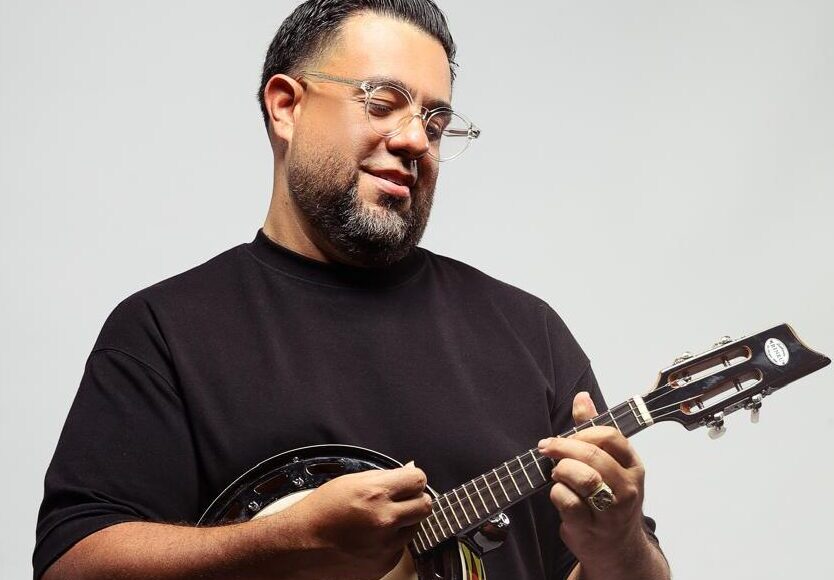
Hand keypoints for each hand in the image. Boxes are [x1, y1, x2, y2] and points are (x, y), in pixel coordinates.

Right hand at [280, 462, 431, 579]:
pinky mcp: (383, 565)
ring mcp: (385, 546)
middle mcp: (384, 520)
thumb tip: (405, 472)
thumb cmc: (317, 513)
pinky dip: (392, 542)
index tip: (409, 482)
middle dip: (415, 499)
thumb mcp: (348, 481)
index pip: (418, 480)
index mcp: (375, 493)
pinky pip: (400, 548)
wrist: (298, 547)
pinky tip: (372, 537)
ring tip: (379, 520)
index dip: (413, 479)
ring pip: (415, 528)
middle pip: (425, 505)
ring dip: (403, 522)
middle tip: (401, 500)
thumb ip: (381, 476)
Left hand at [538, 392, 649, 568]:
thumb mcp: (610, 465)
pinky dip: (556, 493)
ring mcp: (611, 511)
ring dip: (561, 471)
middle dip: (563, 447)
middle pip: (593, 456)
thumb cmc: (611, 500)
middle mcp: (627, 488)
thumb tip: (582, 397)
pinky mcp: (591, 528)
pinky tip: (558, 494)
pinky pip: (568, 502)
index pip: (611, 437)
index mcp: (633, 467)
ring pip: (583, 478)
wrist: (618, 550)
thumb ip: (592, 431)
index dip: (582, 432)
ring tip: (556, 473)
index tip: (565, 436)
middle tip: (546, 448)